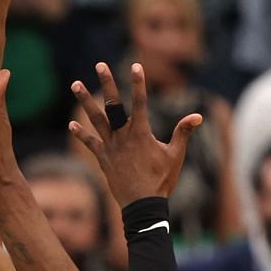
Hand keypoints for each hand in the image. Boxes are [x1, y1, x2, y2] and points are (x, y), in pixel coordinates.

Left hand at [69, 62, 201, 205]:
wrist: (142, 205)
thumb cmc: (161, 180)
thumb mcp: (175, 155)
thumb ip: (183, 133)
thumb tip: (198, 116)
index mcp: (141, 132)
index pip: (141, 101)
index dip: (138, 83)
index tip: (136, 65)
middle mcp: (123, 136)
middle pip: (113, 104)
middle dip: (107, 83)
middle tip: (99, 65)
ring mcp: (111, 147)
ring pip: (96, 119)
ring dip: (85, 101)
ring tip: (75, 84)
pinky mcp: (103, 159)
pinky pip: (90, 144)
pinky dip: (81, 135)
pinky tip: (72, 125)